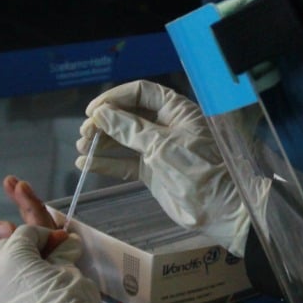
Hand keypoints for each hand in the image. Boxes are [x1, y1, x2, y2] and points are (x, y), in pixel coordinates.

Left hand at [0, 224, 105, 302]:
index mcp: (13, 256)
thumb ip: (64, 253)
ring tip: (45, 279)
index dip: (47, 235)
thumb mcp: (71, 272)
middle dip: (28, 249)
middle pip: (8, 249)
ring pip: (3, 273)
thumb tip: (66, 244)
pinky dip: (18, 290)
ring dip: (21, 270)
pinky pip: (5, 295)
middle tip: (52, 258)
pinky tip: (37, 299)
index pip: (26, 233)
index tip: (64, 244)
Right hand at [77, 81, 250, 255]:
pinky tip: (86, 163)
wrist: (220, 210)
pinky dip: (106, 163)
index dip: (114, 99)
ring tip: (82, 147)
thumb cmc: (197, 170)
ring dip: (102, 142)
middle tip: (85, 133)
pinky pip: (125, 163)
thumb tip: (101, 114)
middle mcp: (165, 125)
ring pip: (123, 140)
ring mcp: (158, 149)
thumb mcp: (162, 146)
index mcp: (175, 110)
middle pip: (128, 115)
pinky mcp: (152, 172)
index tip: (93, 111)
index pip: (140, 93)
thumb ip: (129, 129)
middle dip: (105, 122)